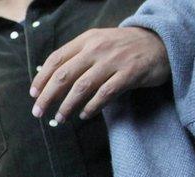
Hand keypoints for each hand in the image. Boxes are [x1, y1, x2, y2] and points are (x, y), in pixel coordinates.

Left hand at [30, 27, 168, 122]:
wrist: (161, 43)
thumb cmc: (124, 48)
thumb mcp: (99, 44)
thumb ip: (78, 57)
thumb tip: (50, 79)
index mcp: (87, 40)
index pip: (56, 59)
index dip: (42, 78)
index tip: (33, 94)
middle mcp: (97, 48)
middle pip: (64, 75)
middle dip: (47, 96)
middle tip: (38, 112)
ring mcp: (113, 61)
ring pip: (81, 87)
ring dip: (67, 106)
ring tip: (59, 118)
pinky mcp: (129, 74)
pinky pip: (104, 94)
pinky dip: (92, 107)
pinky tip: (84, 115)